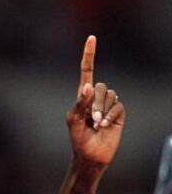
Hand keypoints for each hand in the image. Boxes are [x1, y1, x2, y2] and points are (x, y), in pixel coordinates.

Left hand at [67, 36, 124, 165]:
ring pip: (110, 95)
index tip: (91, 38)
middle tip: (91, 119)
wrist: (91, 155)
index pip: (87, 71)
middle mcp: (96, 97)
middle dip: (95, 103)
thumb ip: (81, 103)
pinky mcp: (118, 113)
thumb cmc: (78, 138)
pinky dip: (111, 116)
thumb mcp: (74, 121)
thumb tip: (88, 86)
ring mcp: (108, 104)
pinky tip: (105, 126)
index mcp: (82, 96)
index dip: (89, 55)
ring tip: (97, 124)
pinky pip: (118, 105)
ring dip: (103, 110)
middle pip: (100, 86)